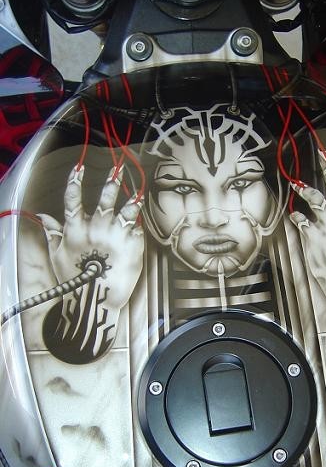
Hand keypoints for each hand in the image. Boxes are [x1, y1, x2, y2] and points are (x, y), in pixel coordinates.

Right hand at [39, 164, 144, 312]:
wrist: (97, 299)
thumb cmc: (75, 280)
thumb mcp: (58, 256)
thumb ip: (53, 233)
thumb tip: (44, 216)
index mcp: (76, 228)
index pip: (74, 198)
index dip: (75, 181)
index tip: (79, 167)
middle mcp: (97, 226)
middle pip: (106, 197)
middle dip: (112, 181)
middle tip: (118, 168)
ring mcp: (117, 233)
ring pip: (127, 209)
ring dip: (133, 199)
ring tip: (138, 193)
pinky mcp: (134, 243)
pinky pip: (137, 228)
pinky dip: (137, 225)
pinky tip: (140, 224)